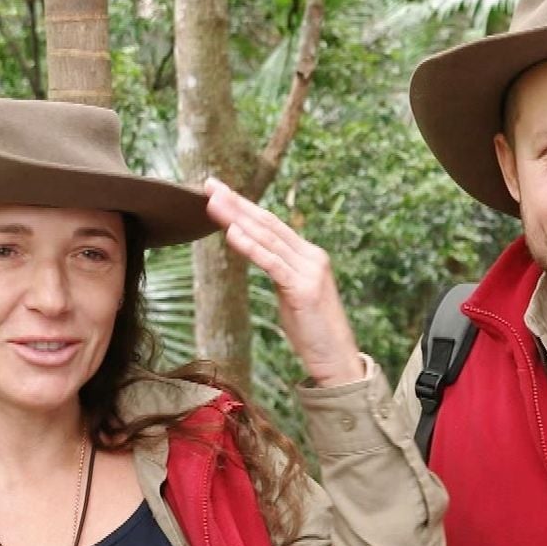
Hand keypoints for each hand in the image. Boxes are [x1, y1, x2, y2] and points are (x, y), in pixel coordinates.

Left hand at [204, 177, 364, 386]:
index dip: (245, 205)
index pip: (272, 224)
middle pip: (268, 224)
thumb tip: (259, 258)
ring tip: (213, 203)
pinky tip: (232, 233)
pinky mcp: (303, 289)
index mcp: (309, 256)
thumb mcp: (293, 296)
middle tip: (209, 185)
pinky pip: (272, 263)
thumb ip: (280, 273)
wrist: (338, 360)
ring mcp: (309, 271)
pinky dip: (251, 247)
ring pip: (268, 238)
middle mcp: (311, 257)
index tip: (219, 191)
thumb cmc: (314, 333)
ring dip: (237, 219)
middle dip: (237, 203)